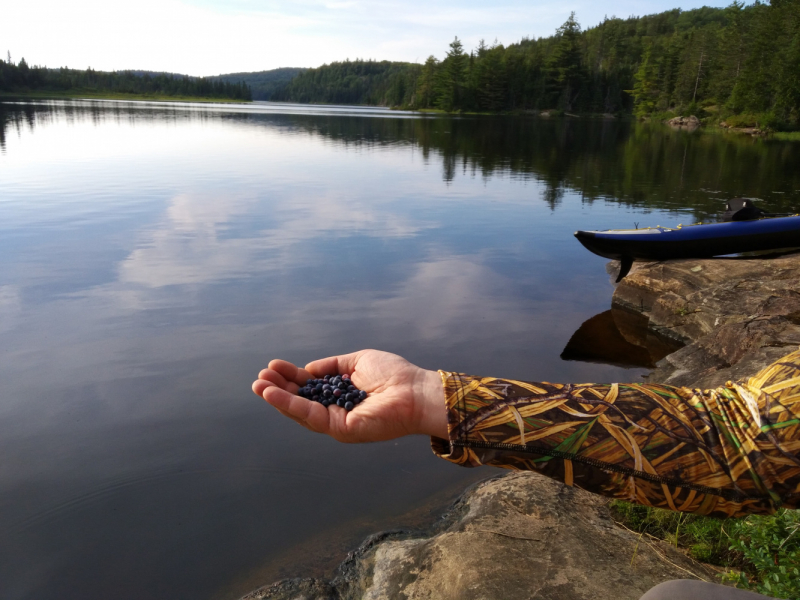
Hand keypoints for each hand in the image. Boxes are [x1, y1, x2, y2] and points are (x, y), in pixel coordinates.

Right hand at [251, 349, 447, 442]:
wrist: (415, 390)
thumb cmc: (394, 375)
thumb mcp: (357, 362)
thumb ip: (332, 366)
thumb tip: (308, 369)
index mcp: (342, 395)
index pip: (310, 388)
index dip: (291, 378)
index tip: (274, 366)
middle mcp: (338, 411)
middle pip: (301, 402)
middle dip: (279, 390)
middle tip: (260, 377)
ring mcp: (338, 423)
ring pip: (301, 412)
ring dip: (278, 399)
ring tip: (259, 385)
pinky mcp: (341, 429)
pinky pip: (311, 416)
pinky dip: (291, 405)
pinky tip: (275, 394)